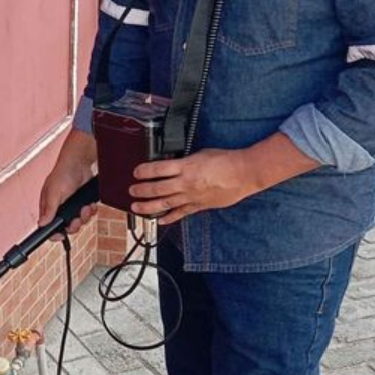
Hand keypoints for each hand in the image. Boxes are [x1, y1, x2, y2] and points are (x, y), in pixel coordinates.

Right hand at [39, 130, 97, 234]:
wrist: (80, 162)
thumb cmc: (63, 172)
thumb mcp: (54, 192)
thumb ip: (49, 209)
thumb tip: (42, 223)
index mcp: (48, 207)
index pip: (48, 227)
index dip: (55, 233)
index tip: (62, 235)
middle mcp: (59, 208)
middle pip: (66, 227)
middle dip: (74, 225)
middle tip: (77, 219)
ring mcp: (71, 206)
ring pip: (79, 221)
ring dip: (84, 217)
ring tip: (85, 208)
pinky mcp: (81, 203)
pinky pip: (87, 214)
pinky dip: (90, 211)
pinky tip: (89, 204)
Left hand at [129, 134, 318, 225]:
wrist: (243, 173)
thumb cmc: (225, 160)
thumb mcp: (200, 154)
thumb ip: (184, 162)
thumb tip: (172, 165)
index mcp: (186, 167)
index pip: (158, 169)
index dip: (144, 171)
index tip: (135, 172)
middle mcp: (186, 183)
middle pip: (157, 189)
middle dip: (141, 190)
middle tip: (131, 191)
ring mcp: (191, 196)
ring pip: (165, 204)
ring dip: (148, 206)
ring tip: (136, 207)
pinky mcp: (199, 206)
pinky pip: (181, 213)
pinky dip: (169, 218)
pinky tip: (160, 220)